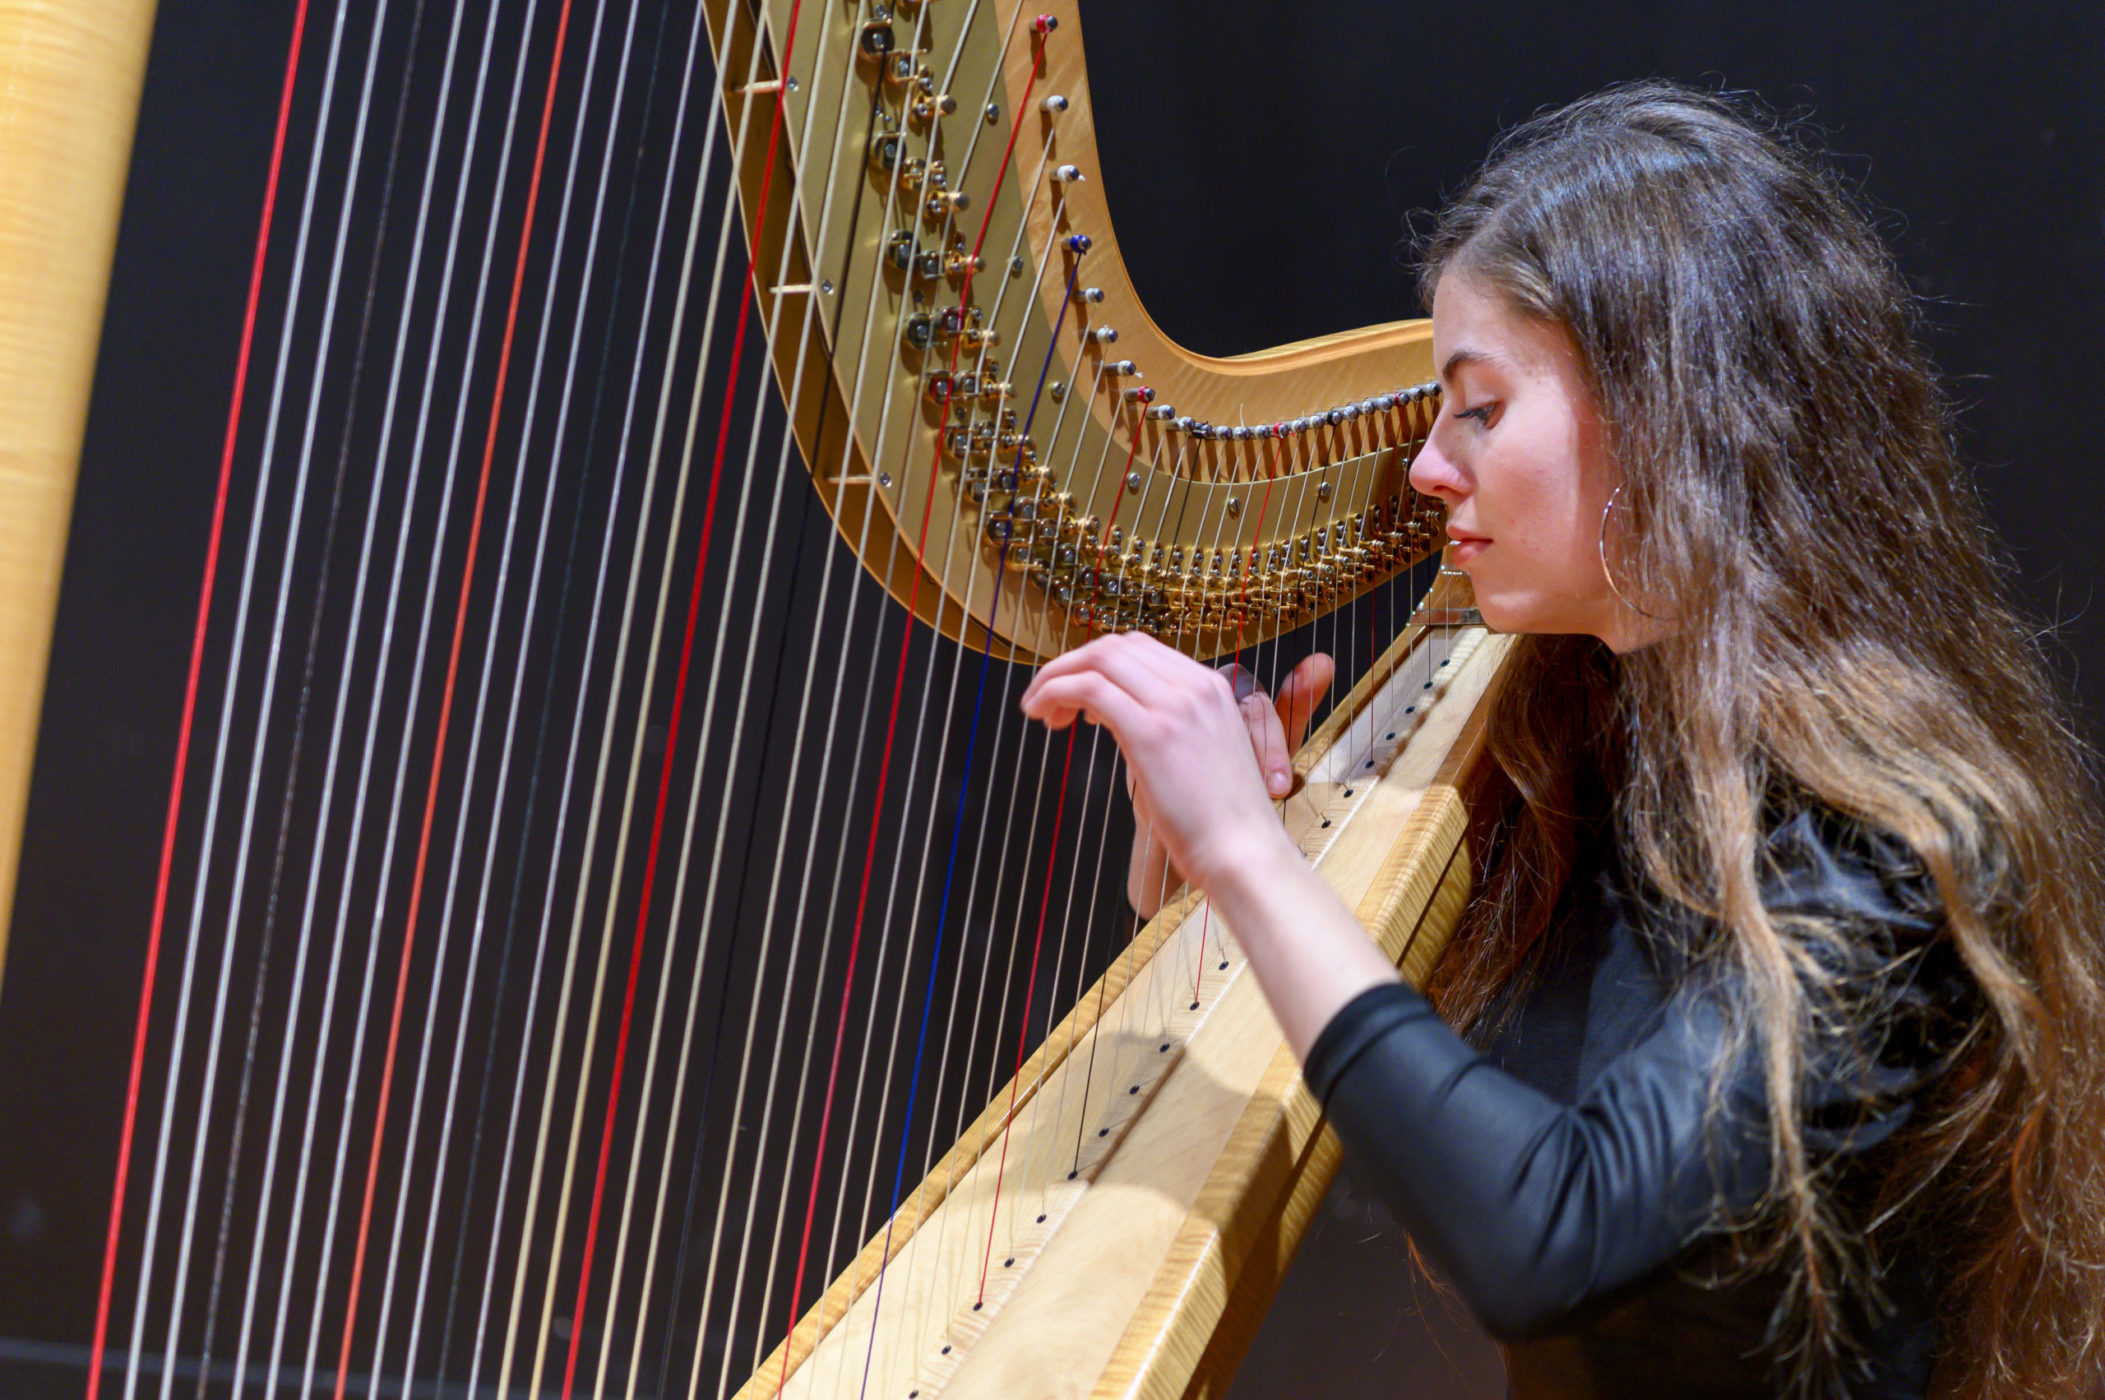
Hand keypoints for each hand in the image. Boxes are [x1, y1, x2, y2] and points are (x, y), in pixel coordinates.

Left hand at [1019, 633, 1330, 898]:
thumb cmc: (1220, 822)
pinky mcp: (1152, 733)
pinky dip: (1056, 693)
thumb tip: (1116, 719)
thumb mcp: (1201, 757)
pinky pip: (1090, 689)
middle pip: (1115, 647)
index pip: (1140, 649)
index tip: (1077, 696)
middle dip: (1071, 665)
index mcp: (1212, 688)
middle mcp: (1195, 687)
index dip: (1098, 664)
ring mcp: (1175, 706)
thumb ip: (1168, 728)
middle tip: (1046, 700)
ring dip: (1056, 677)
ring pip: (1098, 661)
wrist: (1245, 853)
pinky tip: (1045, 716)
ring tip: (1038, 709)